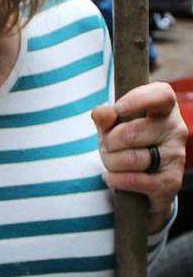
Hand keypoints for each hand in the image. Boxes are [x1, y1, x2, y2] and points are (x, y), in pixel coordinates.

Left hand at [91, 81, 186, 231]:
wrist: (138, 180)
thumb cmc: (124, 143)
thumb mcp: (110, 127)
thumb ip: (105, 118)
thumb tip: (101, 112)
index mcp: (165, 109)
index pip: (161, 95)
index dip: (137, 100)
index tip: (118, 109)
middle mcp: (176, 129)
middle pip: (130, 133)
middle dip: (108, 144)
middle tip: (108, 148)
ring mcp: (176, 155)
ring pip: (130, 159)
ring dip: (111, 163)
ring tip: (113, 163)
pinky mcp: (171, 181)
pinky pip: (133, 180)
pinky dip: (116, 180)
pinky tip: (115, 178)